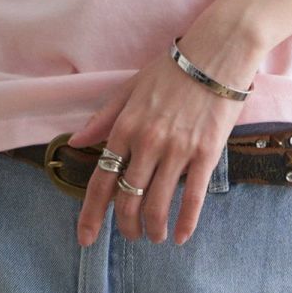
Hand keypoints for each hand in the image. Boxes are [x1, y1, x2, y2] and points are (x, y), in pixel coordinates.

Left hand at [65, 20, 263, 247]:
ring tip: (154, 236)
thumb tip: (75, 141)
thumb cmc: (172, 70)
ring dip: (152, 229)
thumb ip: (103, 117)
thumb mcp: (130, 87)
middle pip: (128, 199)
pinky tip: (181, 236)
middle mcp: (147, 142)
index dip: (91, 215)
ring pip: (157, 205)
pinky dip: (186, 223)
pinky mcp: (206, 153)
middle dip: (126, 226)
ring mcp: (177, 149)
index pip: (101, 181)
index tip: (86, 238)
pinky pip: (193, 198)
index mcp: (125, 127)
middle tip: (131, 234)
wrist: (216, 54)